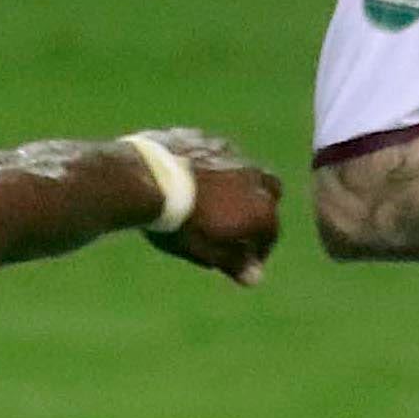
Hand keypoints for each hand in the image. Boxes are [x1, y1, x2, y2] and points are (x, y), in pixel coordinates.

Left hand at [138, 126, 281, 286]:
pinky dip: (212, 168)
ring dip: (238, 185)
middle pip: (269, 193)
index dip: (259, 250)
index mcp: (261, 207)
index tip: (245, 260)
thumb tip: (255, 279)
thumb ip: (234, 263)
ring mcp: (231, 153)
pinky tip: (191, 177)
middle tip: (239, 225)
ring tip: (216, 200)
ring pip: (246, 169)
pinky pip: (217, 155)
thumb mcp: (205, 251)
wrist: (147, 178)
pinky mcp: (205, 138)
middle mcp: (255, 176)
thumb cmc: (179, 222)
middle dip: (259, 209)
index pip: (271, 232)